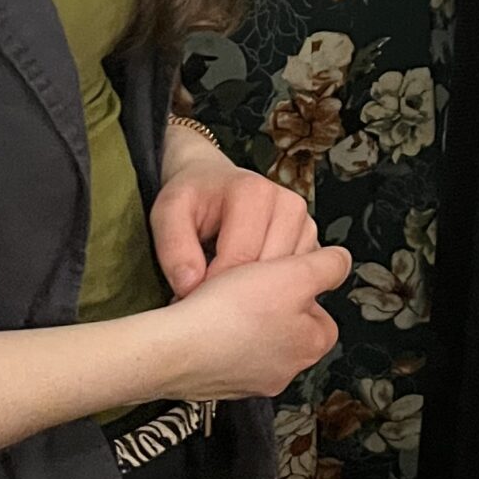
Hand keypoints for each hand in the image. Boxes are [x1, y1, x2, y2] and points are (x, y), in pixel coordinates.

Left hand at [151, 129, 317, 297]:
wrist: (213, 181)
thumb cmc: (192, 199)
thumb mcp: (167, 214)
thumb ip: (174, 247)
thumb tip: (190, 285)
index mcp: (253, 192)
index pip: (241, 258)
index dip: (213, 285)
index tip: (192, 293)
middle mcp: (288, 204)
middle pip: (269, 271)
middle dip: (238, 293)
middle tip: (209, 297)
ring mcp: (305, 223)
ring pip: (289, 280)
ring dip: (258, 293)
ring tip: (228, 288)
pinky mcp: (311, 242)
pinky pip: (300, 280)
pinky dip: (275, 290)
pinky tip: (251, 285)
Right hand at [155, 249, 350, 400]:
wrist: (175, 349)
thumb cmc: (235, 311)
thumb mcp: (294, 273)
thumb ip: (327, 267)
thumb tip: (343, 262)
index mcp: (309, 347)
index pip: (320, 314)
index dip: (303, 290)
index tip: (281, 276)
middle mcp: (283, 373)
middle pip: (288, 329)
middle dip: (273, 308)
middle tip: (251, 286)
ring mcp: (248, 383)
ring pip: (255, 343)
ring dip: (244, 323)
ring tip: (225, 301)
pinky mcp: (216, 386)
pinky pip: (225, 356)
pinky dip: (219, 339)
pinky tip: (205, 321)